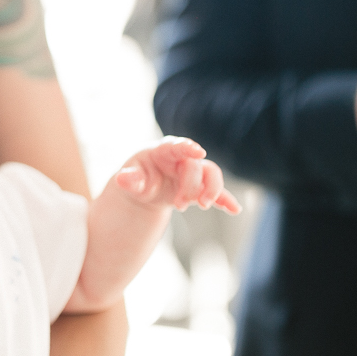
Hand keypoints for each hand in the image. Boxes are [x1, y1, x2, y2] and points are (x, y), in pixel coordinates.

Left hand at [114, 136, 240, 213]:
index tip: (198, 151)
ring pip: (211, 174)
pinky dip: (226, 200)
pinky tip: (235, 209)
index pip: (176, 146)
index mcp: (164, 151)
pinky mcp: (200, 188)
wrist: (146, 188)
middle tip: (179, 206)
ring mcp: (194, 173)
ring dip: (211, 190)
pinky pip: (217, 192)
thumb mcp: (130, 179)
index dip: (187, 147)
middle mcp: (182, 159)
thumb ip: (129, 179)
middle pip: (195, 167)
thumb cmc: (138, 176)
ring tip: (203, 205)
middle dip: (190, 187)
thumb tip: (122, 178)